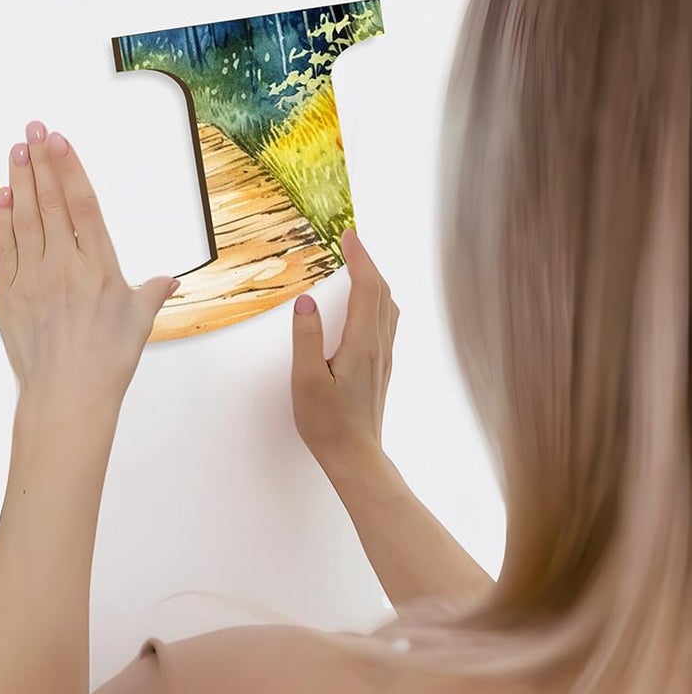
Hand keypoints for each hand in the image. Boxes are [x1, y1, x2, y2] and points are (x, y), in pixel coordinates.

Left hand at [0, 120, 178, 419]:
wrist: (67, 397)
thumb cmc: (107, 362)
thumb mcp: (138, 322)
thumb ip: (151, 292)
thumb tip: (170, 281)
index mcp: (99, 267)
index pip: (82, 205)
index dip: (69, 168)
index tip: (58, 140)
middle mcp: (65, 265)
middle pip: (50, 202)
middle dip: (40, 161)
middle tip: (32, 129)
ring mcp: (34, 278)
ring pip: (25, 218)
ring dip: (20, 181)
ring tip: (16, 150)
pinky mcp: (10, 293)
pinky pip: (4, 246)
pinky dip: (2, 218)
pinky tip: (3, 195)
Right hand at [290, 227, 396, 484]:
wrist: (355, 458)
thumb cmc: (328, 423)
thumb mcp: (306, 380)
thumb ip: (306, 339)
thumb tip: (306, 302)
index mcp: (362, 344)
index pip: (366, 287)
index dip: (359, 257)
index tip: (348, 235)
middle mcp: (379, 346)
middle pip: (382, 292)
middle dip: (368, 262)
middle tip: (350, 242)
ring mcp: (384, 357)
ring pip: (388, 307)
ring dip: (375, 280)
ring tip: (357, 266)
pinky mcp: (381, 368)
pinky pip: (385, 322)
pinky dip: (376, 300)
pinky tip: (365, 306)